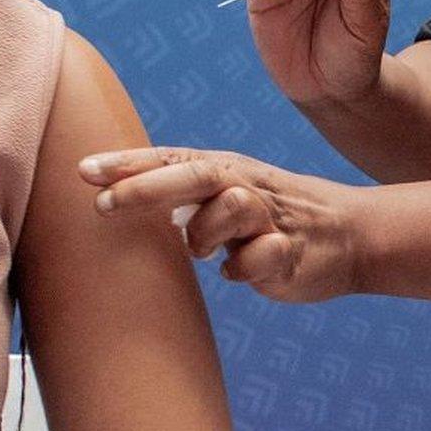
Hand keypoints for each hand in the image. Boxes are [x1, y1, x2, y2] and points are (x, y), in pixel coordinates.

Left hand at [79, 147, 363, 303]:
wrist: (348, 235)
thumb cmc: (269, 216)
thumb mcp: (223, 196)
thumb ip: (177, 197)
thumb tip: (115, 201)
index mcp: (222, 169)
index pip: (168, 159)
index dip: (126, 164)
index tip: (82, 170)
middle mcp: (244, 183)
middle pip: (194, 174)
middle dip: (145, 187)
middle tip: (101, 204)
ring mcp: (271, 216)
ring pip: (232, 207)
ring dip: (205, 233)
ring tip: (200, 251)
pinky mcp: (291, 252)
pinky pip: (260, 258)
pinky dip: (244, 269)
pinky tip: (242, 271)